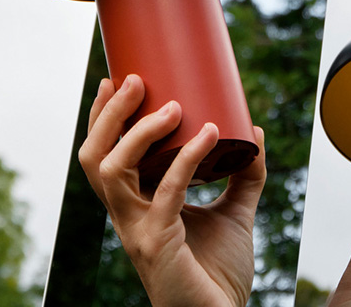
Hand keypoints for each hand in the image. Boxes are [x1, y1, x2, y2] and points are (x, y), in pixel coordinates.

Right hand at [78, 74, 265, 306]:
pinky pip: (166, 192)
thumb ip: (244, 175)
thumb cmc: (219, 272)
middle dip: (109, 116)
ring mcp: (137, 231)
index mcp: (135, 204)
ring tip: (173, 106)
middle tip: (134, 80)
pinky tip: (210, 134)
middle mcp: (127, 215)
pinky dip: (187, 158)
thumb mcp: (235, 212)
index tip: (113, 79)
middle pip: (95, 158)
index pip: (103, 155)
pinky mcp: (157, 245)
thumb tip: (255, 131)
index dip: (102, 118)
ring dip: (139, 132)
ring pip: (113, 172)